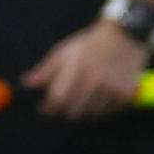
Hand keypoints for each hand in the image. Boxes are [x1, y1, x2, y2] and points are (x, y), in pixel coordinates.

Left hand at [23, 19, 146, 119]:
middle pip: (74, 111)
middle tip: (59, 106)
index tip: (42, 109)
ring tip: (82, 96)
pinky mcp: (127, 96)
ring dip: (83, 110)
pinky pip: (108, 113)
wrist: (123, 38)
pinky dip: (100, 109)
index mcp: (77, 69)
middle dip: (63, 111)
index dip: (48, 108)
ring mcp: (113, 90)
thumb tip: (26, 84)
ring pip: (91, 115)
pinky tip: (98, 96)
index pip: (59, 99)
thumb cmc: (88, 45)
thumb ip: (45, 71)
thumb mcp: (63, 52)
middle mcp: (96, 81)